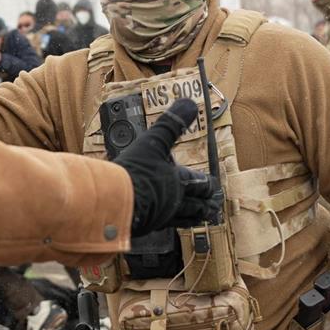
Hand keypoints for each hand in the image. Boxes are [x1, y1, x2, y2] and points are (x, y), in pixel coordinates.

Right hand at [113, 98, 220, 236]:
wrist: (114, 201)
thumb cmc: (136, 172)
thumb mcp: (153, 141)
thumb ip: (171, 123)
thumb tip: (189, 103)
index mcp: (179, 181)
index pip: (200, 183)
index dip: (208, 184)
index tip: (214, 186)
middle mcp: (174, 201)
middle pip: (196, 205)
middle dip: (206, 204)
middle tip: (214, 206)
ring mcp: (161, 216)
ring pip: (184, 218)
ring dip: (194, 217)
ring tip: (201, 219)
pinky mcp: (146, 225)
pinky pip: (163, 225)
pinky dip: (170, 223)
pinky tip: (165, 223)